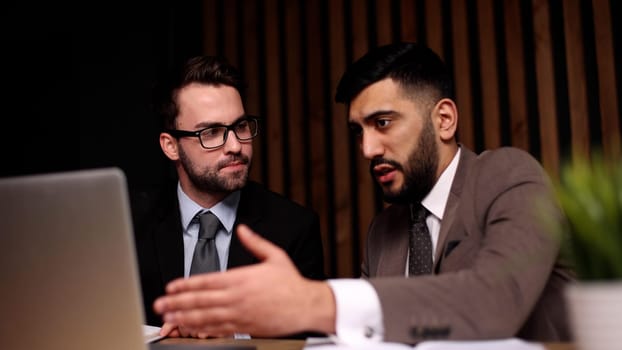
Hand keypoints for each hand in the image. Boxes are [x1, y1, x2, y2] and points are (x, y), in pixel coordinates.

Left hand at [153, 224, 335, 336]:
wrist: (306, 306)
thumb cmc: (291, 282)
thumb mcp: (275, 256)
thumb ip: (255, 242)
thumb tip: (243, 229)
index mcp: (242, 278)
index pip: (207, 281)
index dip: (186, 285)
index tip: (171, 286)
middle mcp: (237, 297)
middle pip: (200, 301)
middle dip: (177, 303)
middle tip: (159, 304)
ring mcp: (240, 314)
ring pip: (205, 317)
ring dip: (184, 318)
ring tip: (168, 318)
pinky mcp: (245, 327)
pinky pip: (218, 330)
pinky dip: (202, 330)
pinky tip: (190, 329)